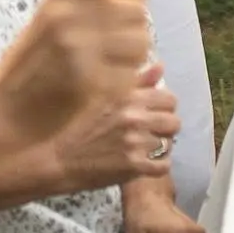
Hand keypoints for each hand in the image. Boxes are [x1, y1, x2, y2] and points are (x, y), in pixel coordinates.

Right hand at [0, 0, 162, 149]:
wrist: (3, 111)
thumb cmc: (35, 64)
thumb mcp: (60, 23)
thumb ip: (103, 0)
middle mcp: (70, 16)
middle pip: (138, 12)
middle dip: (131, 32)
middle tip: (102, 50)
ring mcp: (78, 48)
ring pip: (142, 43)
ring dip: (133, 59)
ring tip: (100, 68)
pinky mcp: (87, 80)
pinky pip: (131, 75)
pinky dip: (124, 85)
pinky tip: (98, 90)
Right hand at [42, 57, 180, 194]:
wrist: (59, 159)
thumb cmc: (80, 128)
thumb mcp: (105, 97)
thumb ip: (136, 83)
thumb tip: (160, 66)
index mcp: (128, 97)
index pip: (169, 99)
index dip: (164, 108)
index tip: (154, 115)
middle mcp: (134, 116)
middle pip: (174, 122)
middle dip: (165, 129)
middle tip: (151, 134)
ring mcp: (135, 142)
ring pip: (169, 145)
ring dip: (160, 148)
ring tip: (145, 149)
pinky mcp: (133, 166)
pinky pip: (164, 166)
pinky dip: (158, 166)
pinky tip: (144, 164)